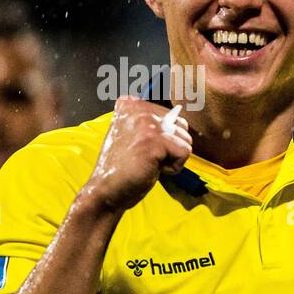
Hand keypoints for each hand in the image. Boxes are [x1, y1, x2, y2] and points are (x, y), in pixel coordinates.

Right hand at [80, 96, 192, 214]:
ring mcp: (146, 123)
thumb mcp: (136, 134)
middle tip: (147, 157)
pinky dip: (173, 167)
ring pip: (186, 140)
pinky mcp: (153, 141)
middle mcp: (138, 108)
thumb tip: (181, 114)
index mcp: (131, 104)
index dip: (166, 139)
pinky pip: (184, 152)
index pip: (174, 116)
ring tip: (148, 162)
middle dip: (172, 147)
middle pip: (182, 126)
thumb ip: (155, 122)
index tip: (143, 147)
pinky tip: (152, 168)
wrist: (107, 189)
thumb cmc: (124, 166)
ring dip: (172, 158)